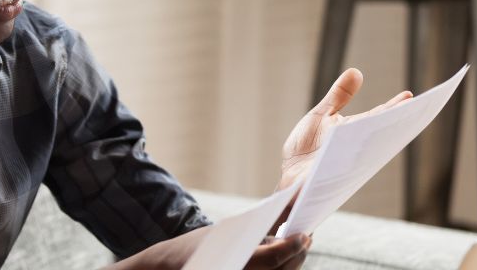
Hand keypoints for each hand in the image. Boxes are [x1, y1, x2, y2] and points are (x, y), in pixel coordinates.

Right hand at [101, 229, 309, 269]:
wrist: (170, 269)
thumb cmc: (196, 248)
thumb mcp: (225, 231)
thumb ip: (255, 225)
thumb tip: (285, 212)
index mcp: (236, 263)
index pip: (274, 259)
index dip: (293, 247)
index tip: (305, 235)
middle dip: (298, 254)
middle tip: (306, 237)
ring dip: (292, 262)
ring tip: (298, 246)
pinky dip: (280, 268)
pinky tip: (284, 257)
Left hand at [278, 69, 412, 189]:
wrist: (287, 174)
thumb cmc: (306, 147)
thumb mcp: (322, 114)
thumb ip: (339, 96)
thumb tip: (356, 71)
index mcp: (353, 131)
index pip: (377, 117)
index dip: (393, 108)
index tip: (409, 96)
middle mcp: (354, 147)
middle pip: (378, 134)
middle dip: (395, 123)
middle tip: (411, 109)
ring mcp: (345, 163)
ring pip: (367, 152)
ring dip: (379, 141)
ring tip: (392, 125)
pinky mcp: (330, 176)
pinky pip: (343, 168)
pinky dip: (351, 159)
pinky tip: (357, 148)